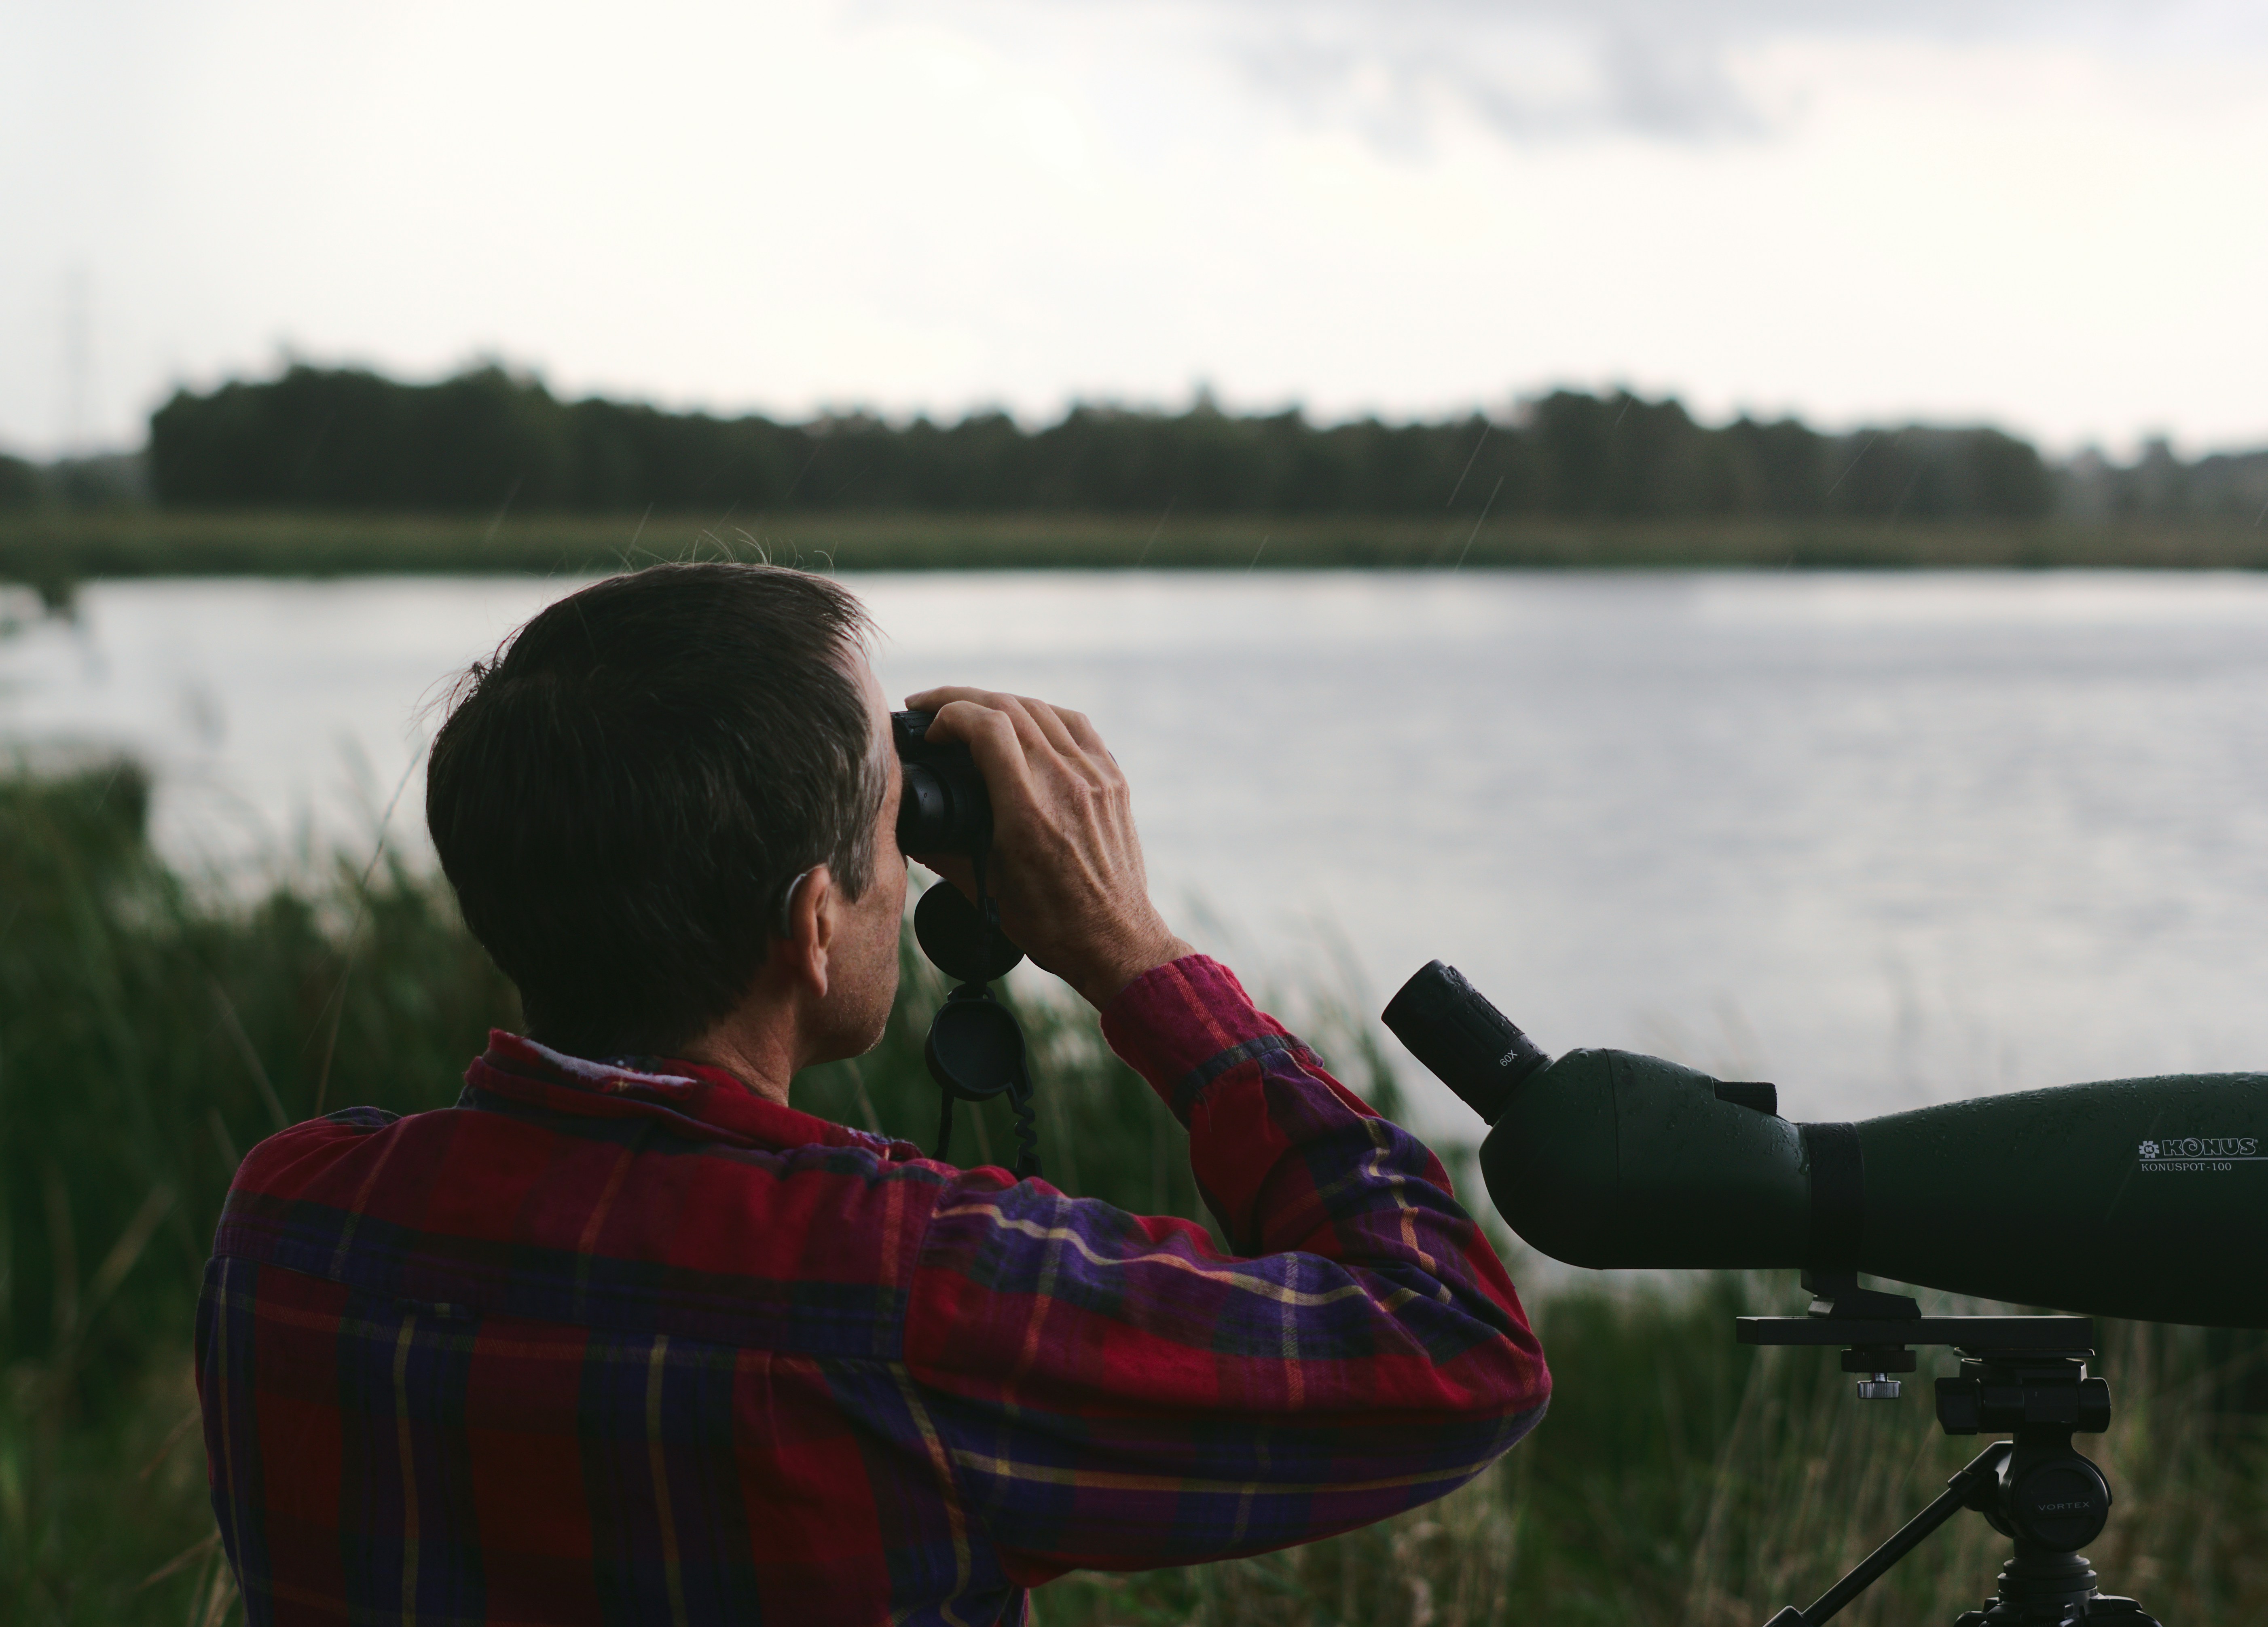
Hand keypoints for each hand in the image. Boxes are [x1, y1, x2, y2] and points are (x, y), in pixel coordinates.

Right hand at [903, 687, 1190, 1008]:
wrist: (1115, 941)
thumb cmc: (1051, 924)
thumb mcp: (986, 890)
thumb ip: (941, 853)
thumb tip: (905, 829)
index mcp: (1027, 810)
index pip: (986, 726)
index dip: (948, 714)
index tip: (929, 730)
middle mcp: (1065, 783)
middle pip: (1010, 706)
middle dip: (962, 699)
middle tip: (932, 708)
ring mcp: (1095, 777)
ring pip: (1042, 710)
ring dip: (1000, 703)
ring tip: (972, 712)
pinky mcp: (1113, 780)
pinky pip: (1077, 726)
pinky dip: (1043, 715)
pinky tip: (1025, 723)